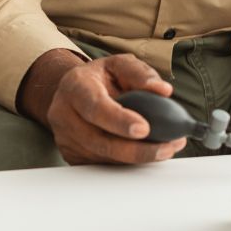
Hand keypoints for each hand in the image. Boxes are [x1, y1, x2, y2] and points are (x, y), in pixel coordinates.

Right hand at [17, 50, 185, 164]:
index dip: (119, 120)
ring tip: (166, 148)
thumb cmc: (101, 78)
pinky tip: (145, 154)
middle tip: (166, 148)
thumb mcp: (120, 65)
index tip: (144, 129)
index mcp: (75, 86)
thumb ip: (142, 74)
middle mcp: (64, 113)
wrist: (75, 91)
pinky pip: (102, 165)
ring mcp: (65, 138)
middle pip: (99, 141)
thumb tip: (163, 91)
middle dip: (136, 149)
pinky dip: (126, 163)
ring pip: (103, 157)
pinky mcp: (72, 155)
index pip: (95, 106)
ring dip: (137, 158)